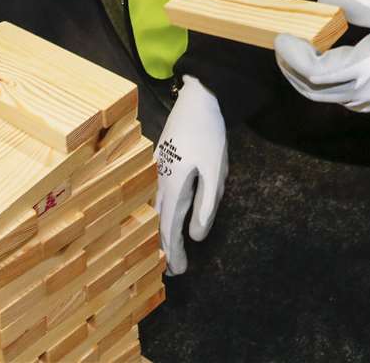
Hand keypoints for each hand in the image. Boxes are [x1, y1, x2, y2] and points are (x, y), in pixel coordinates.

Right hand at [154, 76, 226, 274]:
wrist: (198, 98)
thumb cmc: (209, 134)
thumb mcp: (215, 172)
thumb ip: (206, 205)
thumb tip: (196, 236)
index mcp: (173, 187)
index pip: (170, 229)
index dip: (173, 252)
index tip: (178, 271)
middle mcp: (159, 181)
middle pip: (159, 222)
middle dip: (165, 246)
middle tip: (172, 269)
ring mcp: (157, 170)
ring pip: (155, 208)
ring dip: (160, 230)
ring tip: (165, 248)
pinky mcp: (160, 161)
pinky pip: (155, 195)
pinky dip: (158, 212)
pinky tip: (161, 215)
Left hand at [273, 0, 369, 112]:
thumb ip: (352, 1)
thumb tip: (323, 1)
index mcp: (364, 71)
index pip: (312, 72)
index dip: (291, 55)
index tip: (283, 34)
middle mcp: (363, 94)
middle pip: (312, 89)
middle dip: (291, 67)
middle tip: (283, 42)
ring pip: (325, 95)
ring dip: (306, 74)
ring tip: (300, 46)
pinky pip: (341, 95)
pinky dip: (324, 79)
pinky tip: (326, 56)